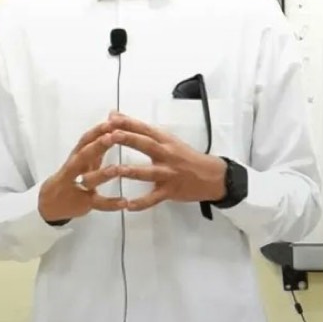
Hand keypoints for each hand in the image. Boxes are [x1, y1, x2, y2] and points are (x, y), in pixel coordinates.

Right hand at [38, 119, 124, 222]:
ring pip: (88, 179)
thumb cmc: (71, 176)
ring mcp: (77, 186)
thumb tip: (110, 121)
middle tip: (114, 136)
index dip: (98, 130)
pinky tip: (124, 202)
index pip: (85, 140)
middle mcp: (74, 169)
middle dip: (98, 145)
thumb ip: (96, 143)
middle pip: (84, 155)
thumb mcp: (83, 158)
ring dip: (103, 174)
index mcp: (77, 156)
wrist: (49, 202)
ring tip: (118, 169)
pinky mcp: (83, 203)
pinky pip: (97, 203)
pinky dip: (110, 203)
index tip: (112, 120)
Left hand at [106, 112, 226, 211]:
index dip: (129, 123)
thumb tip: (114, 115)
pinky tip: (128, 206)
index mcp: (166, 141)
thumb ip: (140, 130)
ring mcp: (169, 174)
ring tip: (114, 170)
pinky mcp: (170, 191)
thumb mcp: (167, 140)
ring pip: (148, 172)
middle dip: (130, 140)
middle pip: (147, 145)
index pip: (146, 129)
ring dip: (132, 171)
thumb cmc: (186, 157)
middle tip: (111, 136)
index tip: (111, 119)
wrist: (211, 176)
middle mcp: (167, 155)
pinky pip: (154, 198)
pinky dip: (142, 203)